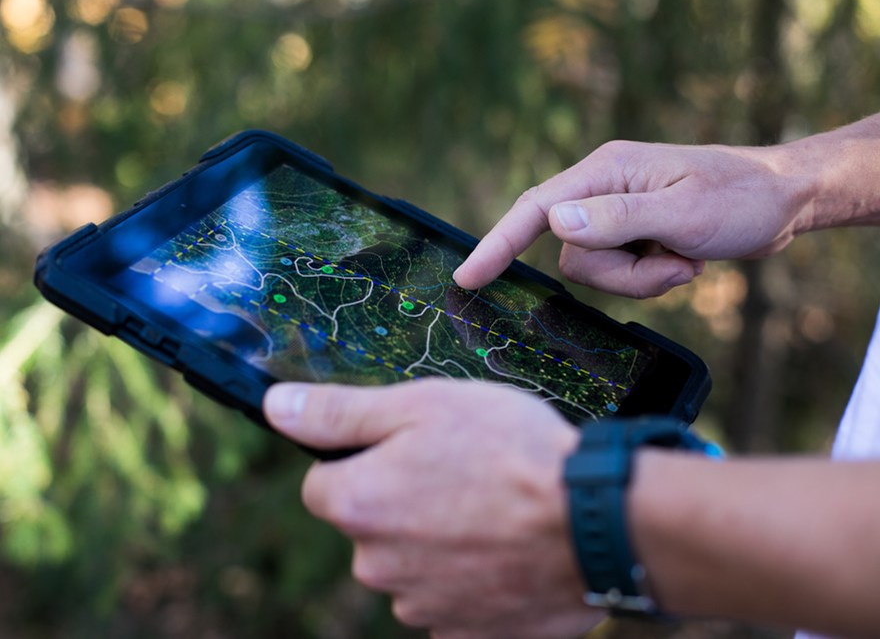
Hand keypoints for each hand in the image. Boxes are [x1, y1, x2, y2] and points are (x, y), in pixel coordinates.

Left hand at [263, 379, 603, 638]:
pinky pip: (450, 597)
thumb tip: (274, 407)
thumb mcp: (421, 406)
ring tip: (492, 508)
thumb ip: (339, 413)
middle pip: (369, 525)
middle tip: (462, 472)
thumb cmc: (509, 449)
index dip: (363, 459)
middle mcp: (377, 567)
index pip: (322, 484)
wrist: (595, 521)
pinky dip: (469, 575)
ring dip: (437, 539)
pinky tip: (506, 547)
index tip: (411, 449)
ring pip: (411, 563)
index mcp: (358, 505)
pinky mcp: (467, 633)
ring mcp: (422, 607)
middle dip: (402, 499)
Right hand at [454, 141, 809, 297]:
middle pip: (573, 255)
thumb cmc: (740, 198)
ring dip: (643, 279)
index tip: (468, 278)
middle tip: (672, 262)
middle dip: (622, 274)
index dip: (498, 244)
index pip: (535, 211)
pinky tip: (686, 260)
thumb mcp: (683, 212)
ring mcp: (616, 216)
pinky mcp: (630, 236)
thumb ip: (617, 219)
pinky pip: (619, 275)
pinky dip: (652, 278)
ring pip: (596, 271)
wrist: (782, 201)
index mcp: (605, 172)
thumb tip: (554, 223)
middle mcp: (601, 192)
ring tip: (686, 259)